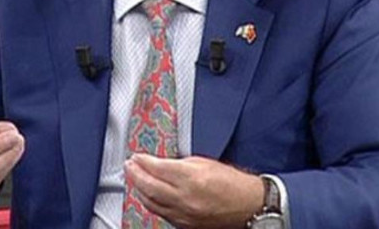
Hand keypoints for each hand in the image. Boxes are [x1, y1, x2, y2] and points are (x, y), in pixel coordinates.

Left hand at [124, 154, 264, 228]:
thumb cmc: (231, 183)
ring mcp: (184, 214)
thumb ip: (178, 163)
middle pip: (148, 186)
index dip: (142, 161)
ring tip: (134, 179)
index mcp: (191, 178)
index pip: (156, 168)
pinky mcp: (185, 225)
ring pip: (151, 202)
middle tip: (129, 166)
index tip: (136, 156)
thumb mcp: (203, 163)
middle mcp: (185, 198)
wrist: (249, 205)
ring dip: (138, 189)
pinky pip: (161, 213)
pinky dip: (150, 202)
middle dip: (134, 174)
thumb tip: (158, 163)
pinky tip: (146, 195)